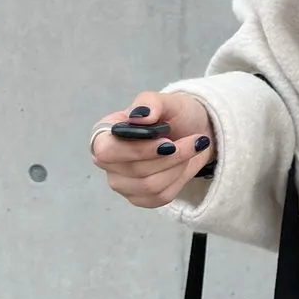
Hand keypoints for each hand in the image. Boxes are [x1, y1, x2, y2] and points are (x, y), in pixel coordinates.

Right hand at [91, 91, 215, 208]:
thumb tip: (139, 116)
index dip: (138, 150)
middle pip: (135, 171)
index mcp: (104, 135)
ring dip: (179, 165)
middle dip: (171, 156)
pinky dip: (180, 179)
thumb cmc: (175, 115)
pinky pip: (161, 196)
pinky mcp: (140, 197)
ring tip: (191, 148)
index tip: (167, 142)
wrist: (195, 132)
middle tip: (194, 140)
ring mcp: (122, 183)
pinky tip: (184, 163)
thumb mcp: (167, 101)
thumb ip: (150, 103)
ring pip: (151, 186)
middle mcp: (108, 162)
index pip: (107, 151)